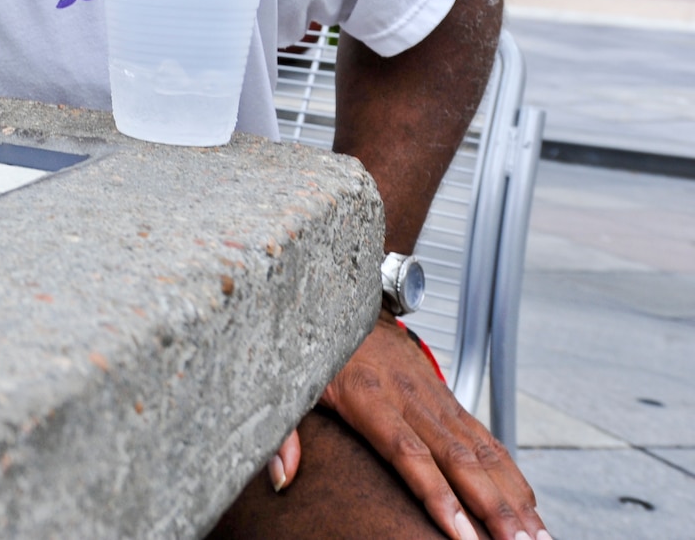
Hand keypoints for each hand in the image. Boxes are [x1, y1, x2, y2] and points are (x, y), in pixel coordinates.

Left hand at [299, 312, 548, 539]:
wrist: (345, 297)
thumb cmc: (314, 349)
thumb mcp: (288, 386)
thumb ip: (285, 435)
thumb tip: (283, 480)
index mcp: (367, 397)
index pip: (407, 452)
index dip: (436, 494)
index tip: (462, 534)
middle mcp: (410, 397)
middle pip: (459, 459)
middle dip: (493, 509)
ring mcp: (435, 397)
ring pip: (483, 452)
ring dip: (515, 500)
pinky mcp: (449, 398)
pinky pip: (487, 440)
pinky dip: (513, 477)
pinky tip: (531, 511)